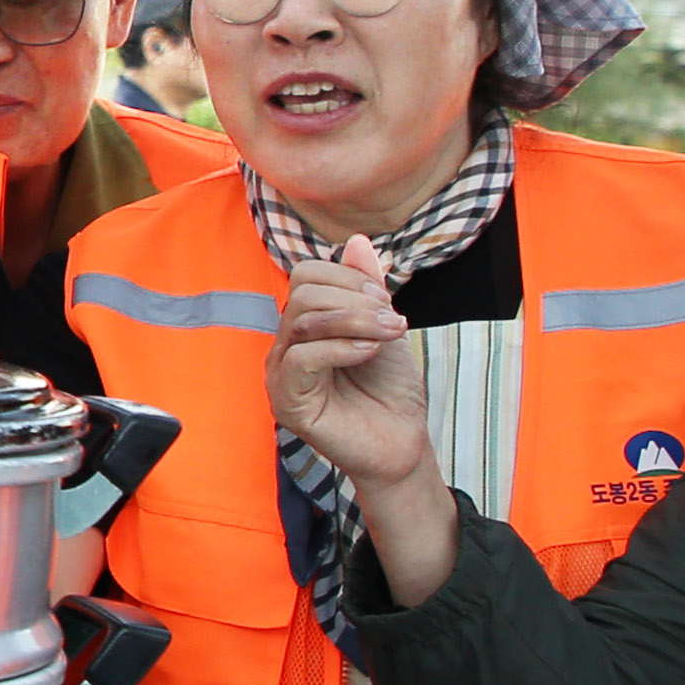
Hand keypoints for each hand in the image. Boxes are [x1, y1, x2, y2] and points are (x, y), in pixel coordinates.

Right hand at [270, 237, 430, 495]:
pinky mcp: (287, 402)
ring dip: (355, 319)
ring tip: (388, 335)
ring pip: (303, 320)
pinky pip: (302, 358)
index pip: (307, 276)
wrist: (402, 444)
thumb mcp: (384, 326)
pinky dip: (342, 347)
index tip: (387, 300)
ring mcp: (282, 375)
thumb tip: (357, 241)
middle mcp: (286, 347)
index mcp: (305, 327)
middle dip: (354, 298)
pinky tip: (369, 353)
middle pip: (303, 292)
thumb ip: (368, 287)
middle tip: (392, 320)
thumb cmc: (390, 391)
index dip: (349, 278)